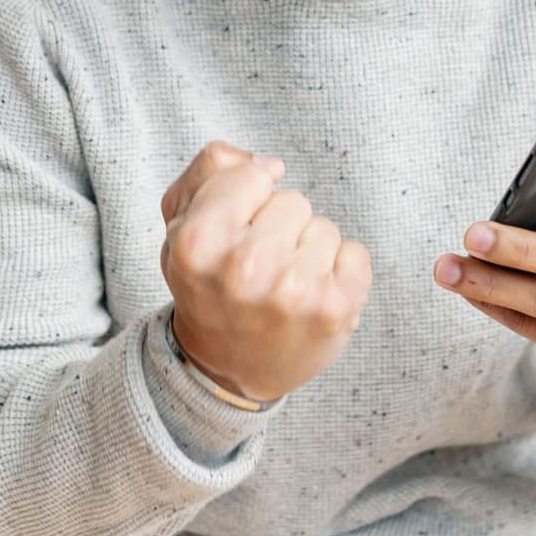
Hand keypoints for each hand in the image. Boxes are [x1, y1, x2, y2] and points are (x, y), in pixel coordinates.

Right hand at [159, 140, 371, 402]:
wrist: (226, 370)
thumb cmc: (207, 286)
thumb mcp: (180, 223)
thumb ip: (211, 170)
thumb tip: (272, 166)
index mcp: (198, 241)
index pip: (250, 175)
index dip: (243, 200)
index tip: (233, 233)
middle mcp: (245, 266)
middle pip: (292, 199)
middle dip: (277, 225)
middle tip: (257, 266)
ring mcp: (294, 290)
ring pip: (324, 227)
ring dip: (307, 250)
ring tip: (282, 284)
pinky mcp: (335, 308)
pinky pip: (355, 253)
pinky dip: (339, 271)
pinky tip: (310, 296)